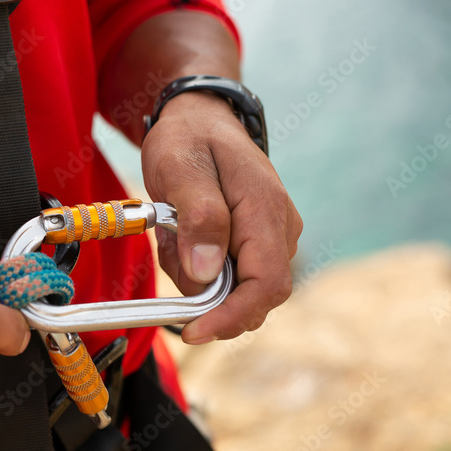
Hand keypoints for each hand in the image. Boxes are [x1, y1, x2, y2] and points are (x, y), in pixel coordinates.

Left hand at [141, 91, 301, 342]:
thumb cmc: (188, 139)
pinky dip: (196, 267)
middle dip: (205, 294)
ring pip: (234, 289)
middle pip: (252, 296)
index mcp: (266, 211)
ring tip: (173, 230)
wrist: (199, 118)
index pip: (266, 286)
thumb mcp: (180, 169)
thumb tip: (208, 274)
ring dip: (195, 275)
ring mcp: (271, 238)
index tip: (193, 332)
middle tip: (170, 250)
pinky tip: (181, 234)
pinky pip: (227, 276)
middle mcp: (280, 230)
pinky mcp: (255, 244)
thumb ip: (199, 219)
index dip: (231, 317)